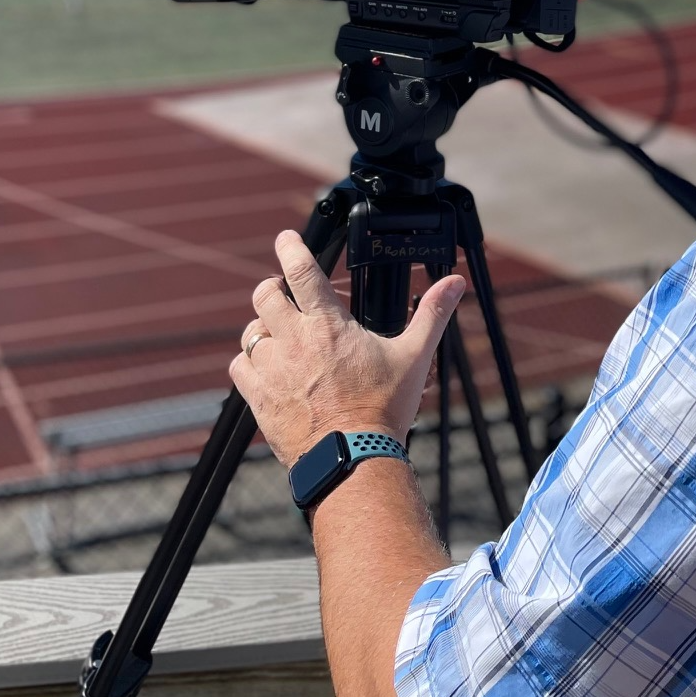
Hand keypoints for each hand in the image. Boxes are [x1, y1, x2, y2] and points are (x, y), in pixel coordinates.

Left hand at [230, 230, 465, 466]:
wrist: (351, 458)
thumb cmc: (384, 408)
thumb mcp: (414, 356)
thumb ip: (432, 315)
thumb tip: (456, 283)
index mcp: (328, 325)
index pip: (300, 271)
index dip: (290, 247)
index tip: (285, 238)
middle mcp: (294, 341)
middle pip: (265, 296)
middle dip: (272, 288)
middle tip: (283, 292)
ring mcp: (272, 370)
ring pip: (250, 332)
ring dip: (262, 327)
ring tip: (277, 333)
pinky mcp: (258, 398)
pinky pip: (239, 367)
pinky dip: (249, 361)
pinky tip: (264, 367)